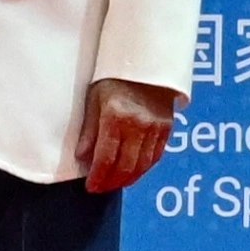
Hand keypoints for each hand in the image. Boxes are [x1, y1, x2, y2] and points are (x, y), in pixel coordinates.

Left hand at [82, 77, 178, 195]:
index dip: (98, 177)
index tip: (90, 187)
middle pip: (125, 166)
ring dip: (128, 178)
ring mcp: (155, 128)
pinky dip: (144, 168)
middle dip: (111, 182)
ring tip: (115, 183)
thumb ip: (90, 130)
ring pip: (142, 165)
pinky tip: (134, 171)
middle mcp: (138, 126)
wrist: (145, 61)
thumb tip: (83, 156)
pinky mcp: (166, 128)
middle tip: (101, 188)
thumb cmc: (114, 78)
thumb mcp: (94, 99)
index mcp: (116, 118)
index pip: (106, 158)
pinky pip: (156, 156)